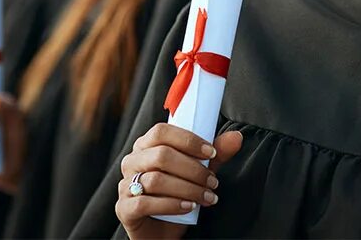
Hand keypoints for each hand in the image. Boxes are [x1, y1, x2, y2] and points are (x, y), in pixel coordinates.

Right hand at [115, 123, 242, 239]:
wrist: (162, 231)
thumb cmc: (178, 195)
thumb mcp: (198, 173)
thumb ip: (216, 155)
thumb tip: (237, 137)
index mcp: (146, 146)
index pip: (162, 131)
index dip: (188, 140)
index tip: (211, 152)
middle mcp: (132, 162)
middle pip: (161, 155)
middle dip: (193, 169)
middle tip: (213, 181)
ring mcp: (125, 185)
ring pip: (155, 180)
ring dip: (187, 188)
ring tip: (207, 197)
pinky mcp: (124, 208)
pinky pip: (145, 203)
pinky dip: (171, 205)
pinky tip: (188, 207)